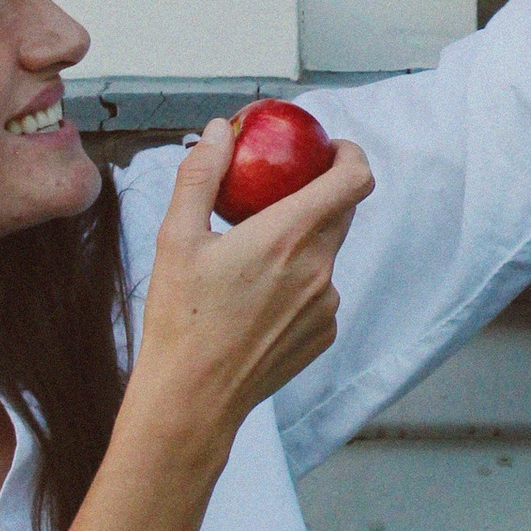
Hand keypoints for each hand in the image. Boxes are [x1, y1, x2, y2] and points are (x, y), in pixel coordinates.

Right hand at [133, 118, 374, 438]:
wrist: (192, 399)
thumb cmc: (180, 319)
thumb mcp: (176, 237)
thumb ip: (201, 176)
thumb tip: (217, 132)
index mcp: (288, 235)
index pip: (354, 179)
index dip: (350, 155)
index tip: (331, 150)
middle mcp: (319, 268)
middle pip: (342, 212)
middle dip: (318, 194)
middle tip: (279, 194)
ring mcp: (326, 305)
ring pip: (326, 254)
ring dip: (302, 245)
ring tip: (252, 261)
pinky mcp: (323, 334)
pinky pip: (321, 292)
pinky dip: (299, 284)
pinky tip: (256, 301)